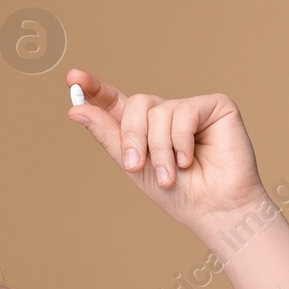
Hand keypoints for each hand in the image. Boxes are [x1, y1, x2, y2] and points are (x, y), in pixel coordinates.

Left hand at [65, 68, 266, 233]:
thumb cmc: (177, 193)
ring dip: (159, 149)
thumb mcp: (133, 166)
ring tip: (169, 175)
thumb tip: (75, 109)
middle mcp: (166, 113)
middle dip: (132, 136)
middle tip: (135, 166)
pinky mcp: (216, 106)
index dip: (96, 88)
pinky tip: (189, 159)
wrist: (214, 209)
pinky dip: (181, 140)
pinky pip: (185, 111)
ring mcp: (191, 108)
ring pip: (159, 112)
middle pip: (136, 104)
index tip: (72, 78)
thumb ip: (108, 136)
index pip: (116, 101)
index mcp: (144, 127)